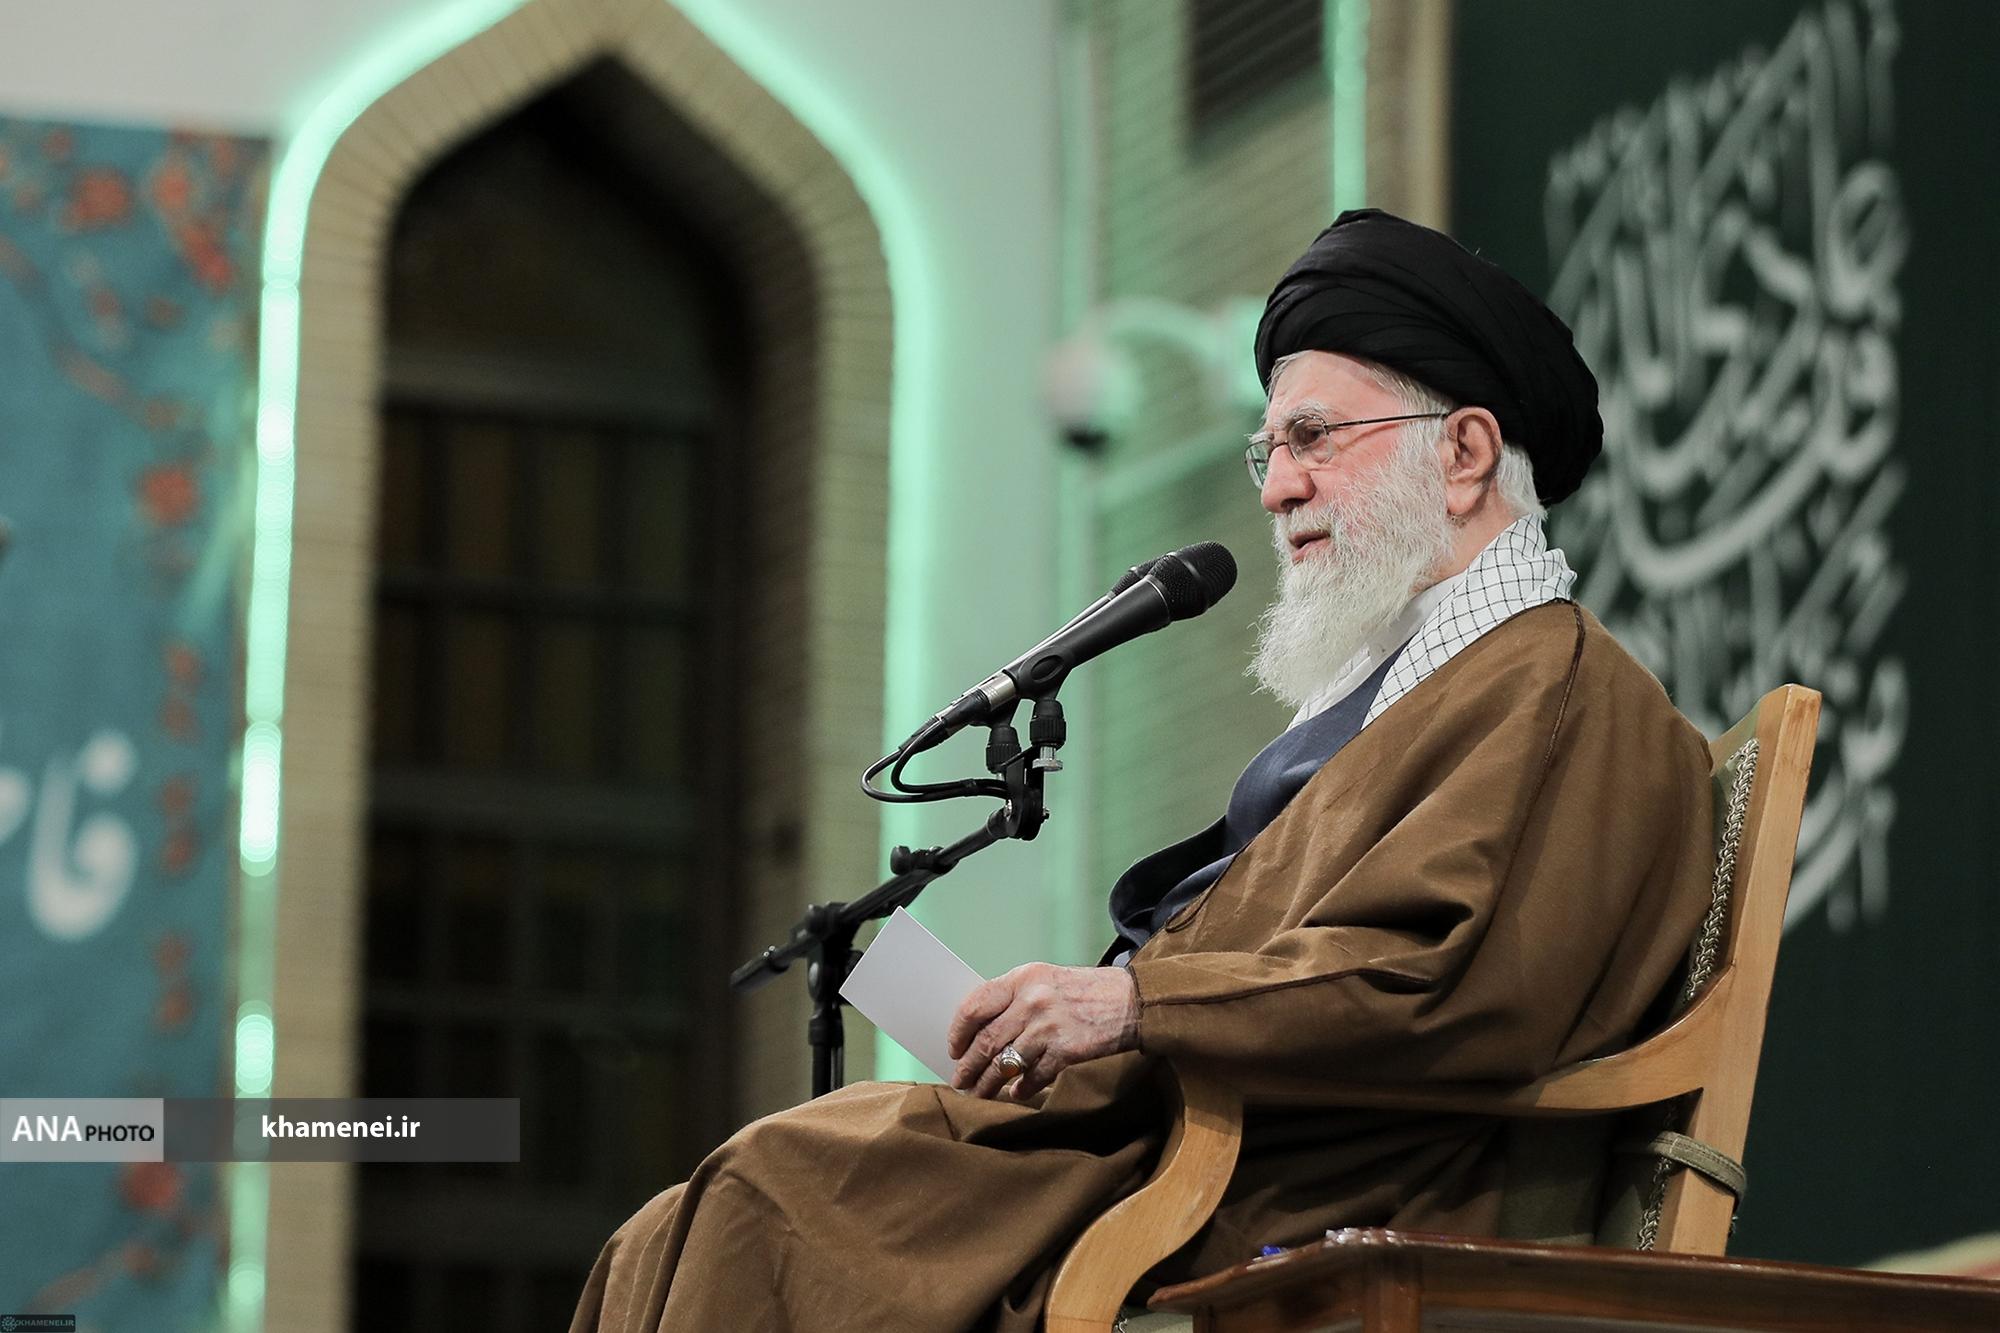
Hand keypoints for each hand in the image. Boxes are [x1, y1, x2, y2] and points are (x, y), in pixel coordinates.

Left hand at [945, 963, 1138, 1099]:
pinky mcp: (1066, 1051)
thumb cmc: (1086, 991)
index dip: (958, 1031)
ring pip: (1005, 1063)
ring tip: (979, 1093)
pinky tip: (1016, 1094)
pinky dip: (1022, 1089)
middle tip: (960, 1081)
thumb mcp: (1046, 980)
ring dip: (988, 1084)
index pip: (975, 1005)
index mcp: (1024, 978)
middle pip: (986, 1041)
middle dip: (968, 1066)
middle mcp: (1032, 1001)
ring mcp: (1049, 1027)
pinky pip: (1033, 1077)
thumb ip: (1016, 998)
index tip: (953, 1048)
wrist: (1133, 1001)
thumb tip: (982, 1030)